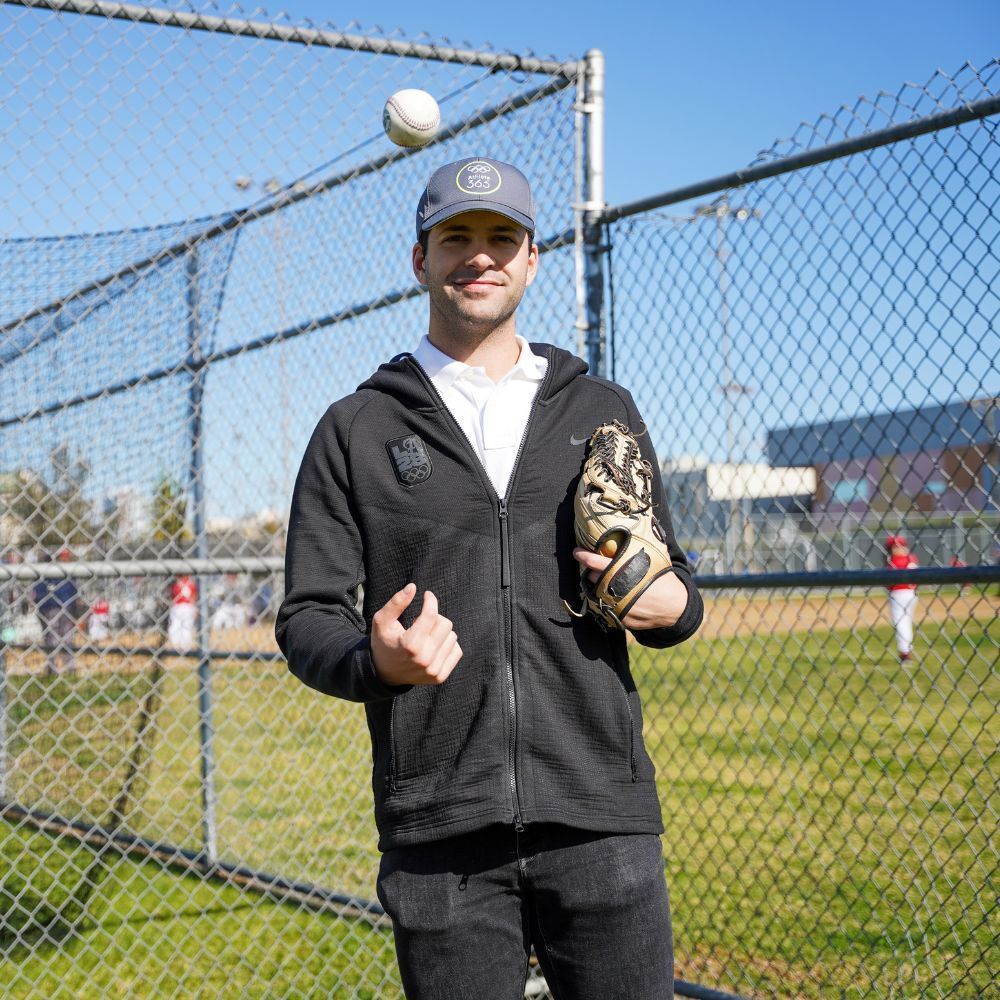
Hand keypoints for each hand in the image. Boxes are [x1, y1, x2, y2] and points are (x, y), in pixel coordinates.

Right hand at [370, 584, 462, 685]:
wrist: (384, 673)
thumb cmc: (383, 642)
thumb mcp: (382, 621)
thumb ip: (396, 603)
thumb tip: (413, 587)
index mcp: (410, 645)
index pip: (432, 615)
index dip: (430, 600)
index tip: (427, 595)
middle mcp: (424, 659)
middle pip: (445, 624)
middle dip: (435, 618)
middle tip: (421, 622)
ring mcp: (433, 670)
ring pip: (452, 636)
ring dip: (440, 631)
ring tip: (425, 636)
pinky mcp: (440, 677)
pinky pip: (457, 651)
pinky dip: (447, 645)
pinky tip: (433, 646)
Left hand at [573, 548, 687, 629]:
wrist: (676, 606)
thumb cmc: (664, 580)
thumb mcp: (652, 561)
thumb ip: (637, 550)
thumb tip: (636, 529)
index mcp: (622, 571)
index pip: (594, 562)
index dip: (583, 556)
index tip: (577, 551)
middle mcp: (616, 588)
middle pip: (593, 578)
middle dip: (592, 572)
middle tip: (595, 568)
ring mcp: (616, 605)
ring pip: (596, 593)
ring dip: (597, 586)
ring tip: (604, 581)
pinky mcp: (619, 617)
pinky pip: (606, 607)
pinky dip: (607, 600)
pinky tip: (614, 595)